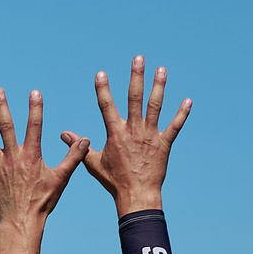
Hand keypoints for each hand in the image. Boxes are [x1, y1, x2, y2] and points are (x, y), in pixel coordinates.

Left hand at [0, 87, 87, 225]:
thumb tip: (86, 139)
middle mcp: (13, 158)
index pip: (34, 126)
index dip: (35, 109)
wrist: (22, 222)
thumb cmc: (43, 201)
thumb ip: (74, 157)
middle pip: (6, 127)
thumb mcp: (62, 178)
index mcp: (31, 156)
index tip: (34, 92)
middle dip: (2, 106)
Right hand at [81, 55, 188, 212]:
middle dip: (136, 77)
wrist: (136, 195)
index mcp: (115, 134)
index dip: (103, 89)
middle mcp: (133, 131)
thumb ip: (80, 147)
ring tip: (161, 69)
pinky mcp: (164, 144)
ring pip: (155, 106)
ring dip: (159, 86)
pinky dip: (182, 114)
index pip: (106, 107)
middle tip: (139, 58)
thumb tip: (64, 135)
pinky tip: (188, 101)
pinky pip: (175, 126)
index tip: (101, 73)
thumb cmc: (113, 181)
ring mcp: (150, 136)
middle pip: (135, 98)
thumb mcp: (92, 164)